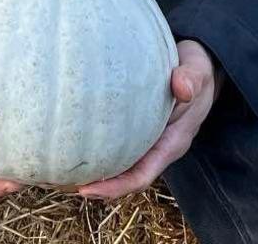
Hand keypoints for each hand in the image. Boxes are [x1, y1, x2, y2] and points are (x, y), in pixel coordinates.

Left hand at [75, 39, 219, 201]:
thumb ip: (191, 80)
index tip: (87, 190)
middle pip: (125, 177)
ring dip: (94, 171)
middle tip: (62, 183)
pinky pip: (115, 145)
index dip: (115, 187)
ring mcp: (147, 140)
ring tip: (59, 172)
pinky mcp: (137, 129)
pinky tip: (71, 143)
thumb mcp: (198, 73)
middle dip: (97, 185)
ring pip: (118, 164)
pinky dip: (96, 149)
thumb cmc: (197, 71)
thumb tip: (183, 87)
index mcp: (172, 143)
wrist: (198, 68)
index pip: (142, 176)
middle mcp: (157, 148)